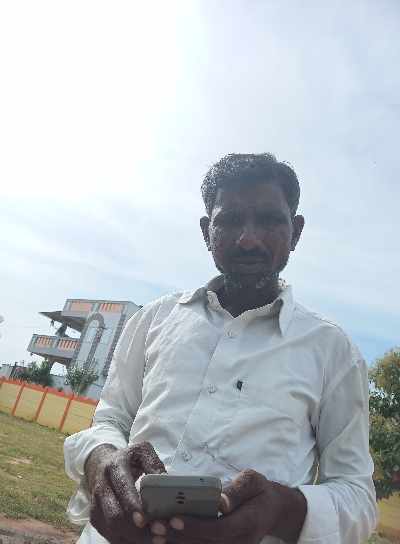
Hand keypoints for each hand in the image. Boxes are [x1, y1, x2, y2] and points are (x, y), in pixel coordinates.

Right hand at [86, 441, 165, 543]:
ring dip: (135, 539)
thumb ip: (154, 464)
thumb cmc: (127, 459)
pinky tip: (144, 540)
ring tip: (157, 539)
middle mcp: (102, 487)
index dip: (132, 505)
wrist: (100, 463)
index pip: (122, 489)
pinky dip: (128, 541)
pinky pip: (110, 536)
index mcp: (115, 467)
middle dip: (137, 529)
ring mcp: (96, 505)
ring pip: (112, 529)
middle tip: (160, 532)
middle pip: (115, 516)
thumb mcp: (142, 452)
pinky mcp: (95, 518)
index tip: (144, 519)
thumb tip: (166, 482)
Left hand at [149, 469, 306, 543]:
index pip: (217, 530)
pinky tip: (166, 539)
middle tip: (154, 527)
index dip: (194, 526)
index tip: (173, 518)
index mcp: (247, 524)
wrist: (273, 510)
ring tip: (154, 534)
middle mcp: (240, 543)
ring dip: (177, 543)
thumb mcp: (253, 482)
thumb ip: (237, 491)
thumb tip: (221, 502)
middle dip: (177, 537)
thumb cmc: (260, 491)